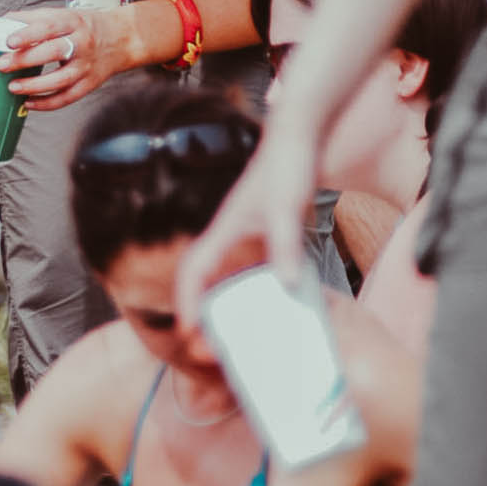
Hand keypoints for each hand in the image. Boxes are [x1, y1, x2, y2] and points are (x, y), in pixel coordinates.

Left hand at [0, 5, 130, 111]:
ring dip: (35, 86)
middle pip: (53, 52)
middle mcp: (81, 43)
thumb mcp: (64, 15)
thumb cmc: (86, 26)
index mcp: (72, 22)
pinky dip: (47, 103)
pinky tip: (29, 102)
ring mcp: (86, 66)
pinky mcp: (89, 84)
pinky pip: (68, 97)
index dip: (28, 34)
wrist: (122, 38)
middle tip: (1, 65)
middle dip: (25, 60)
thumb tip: (2, 21)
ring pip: (61, 79)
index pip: (49, 27)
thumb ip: (34, 18)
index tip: (9, 41)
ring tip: (13, 87)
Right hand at [176, 115, 318, 324]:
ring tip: (240, 340)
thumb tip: (283, 285)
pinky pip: (255, 271)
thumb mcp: (286, 209)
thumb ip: (284, 245)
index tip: (188, 329)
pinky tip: (276, 308)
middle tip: (213, 348)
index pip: (193, 270)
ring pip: (229, 278)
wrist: (300, 136)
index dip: (186, 300)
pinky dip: (257, 292)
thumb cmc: (286, 166)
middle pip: (206, 281)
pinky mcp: (267, 235)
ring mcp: (248, 236)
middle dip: (204, 314)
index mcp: (224, 230)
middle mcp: (231, 236)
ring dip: (228, 307)